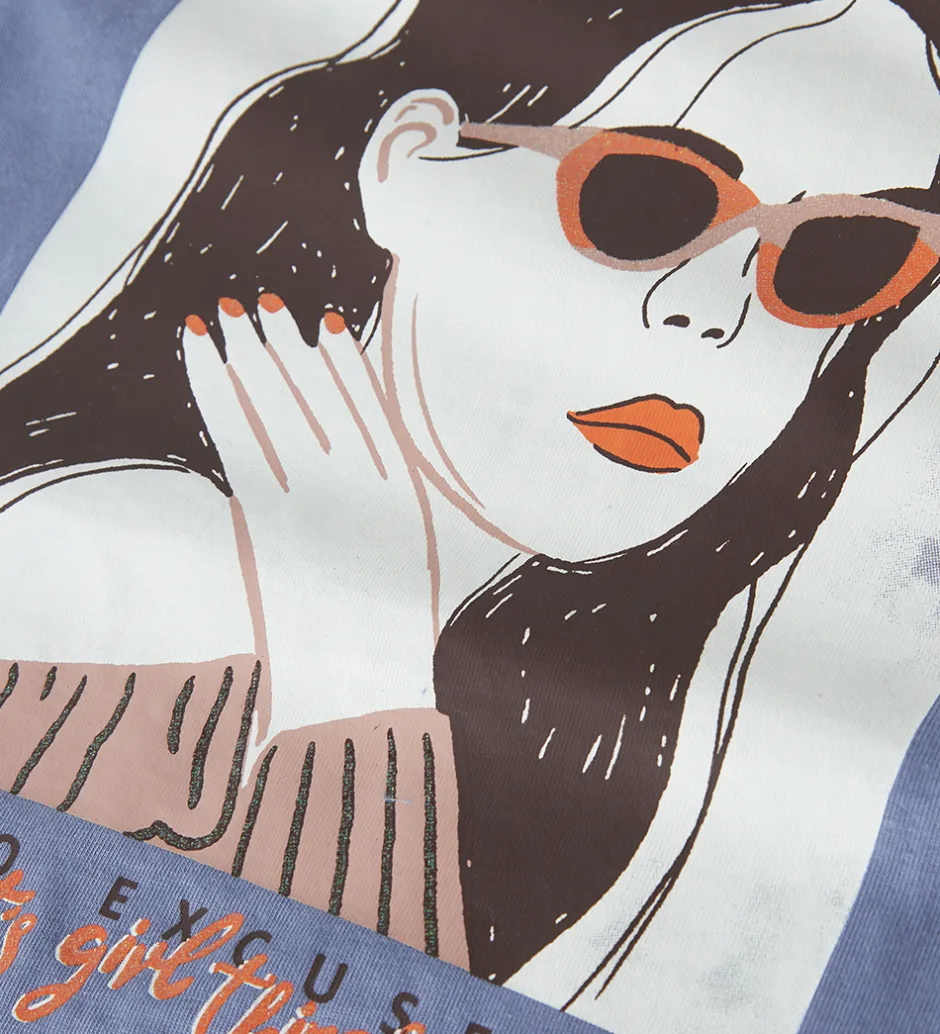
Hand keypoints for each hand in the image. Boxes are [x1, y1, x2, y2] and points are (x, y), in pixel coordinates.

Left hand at [182, 300, 434, 738]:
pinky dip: (215, 394)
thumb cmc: (396, 626)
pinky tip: (201, 361)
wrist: (357, 687)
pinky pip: (235, 439)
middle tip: (263, 300)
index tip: (327, 322)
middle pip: (314, 394)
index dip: (343, 362)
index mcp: (401, 486)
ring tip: (228, 312)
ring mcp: (306, 496)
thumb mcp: (420, 550)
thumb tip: (375, 443)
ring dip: (247, 356)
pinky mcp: (262, 517)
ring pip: (272, 407)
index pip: (367, 406)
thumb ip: (400, 491)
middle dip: (284, 344)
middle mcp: (354, 480)